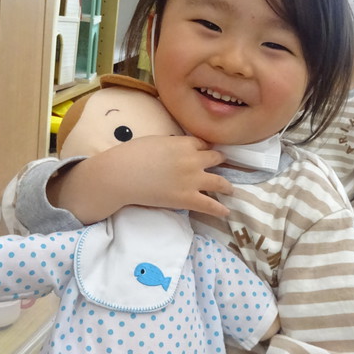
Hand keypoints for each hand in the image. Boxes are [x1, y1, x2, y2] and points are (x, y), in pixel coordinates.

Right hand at [50, 136, 232, 223]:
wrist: (123, 174)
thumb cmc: (132, 154)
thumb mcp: (155, 140)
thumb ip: (171, 144)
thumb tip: (177, 148)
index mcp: (184, 143)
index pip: (202, 144)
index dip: (204, 148)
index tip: (206, 151)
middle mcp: (194, 160)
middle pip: (215, 158)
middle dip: (219, 160)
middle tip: (222, 164)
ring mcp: (193, 180)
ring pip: (219, 182)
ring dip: (227, 186)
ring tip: (230, 190)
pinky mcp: (187, 198)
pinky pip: (210, 205)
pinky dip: (220, 209)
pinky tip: (226, 212)